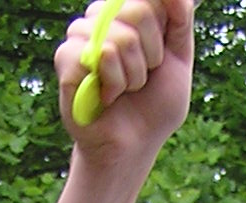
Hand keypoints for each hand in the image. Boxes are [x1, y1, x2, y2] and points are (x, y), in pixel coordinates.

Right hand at [55, 0, 193, 166]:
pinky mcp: (65, 59)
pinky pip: (100, 54)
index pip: (149, 0)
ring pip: (119, 37)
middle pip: (137, 10)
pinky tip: (106, 96)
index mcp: (127, 13)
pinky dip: (114, 83)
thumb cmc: (155, 104)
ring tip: (124, 90)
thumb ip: (180, 19)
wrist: (133, 146)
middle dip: (151, 55)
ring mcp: (81, 37)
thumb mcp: (179, 59)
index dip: (161, 32)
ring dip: (133, 75)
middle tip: (141, 78)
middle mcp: (101, 18)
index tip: (159, 59)